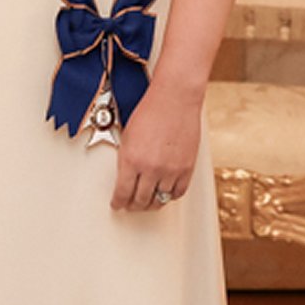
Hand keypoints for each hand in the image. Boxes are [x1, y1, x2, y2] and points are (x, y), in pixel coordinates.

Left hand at [110, 81, 200, 211]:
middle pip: (140, 201)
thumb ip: (126, 160)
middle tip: (131, 206)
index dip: (118, 203)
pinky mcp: (187, 168)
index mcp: (131, 160)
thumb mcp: (127, 136)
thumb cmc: (150, 112)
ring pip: (159, 200)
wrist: (175, 99)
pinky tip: (165, 193)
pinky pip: (178, 193)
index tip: (117, 205)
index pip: (122, 193)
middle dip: (133, 206)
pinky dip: (170, 196)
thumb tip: (125, 178)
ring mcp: (170, 170)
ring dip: (151, 204)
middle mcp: (150, 168)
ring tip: (148, 202)